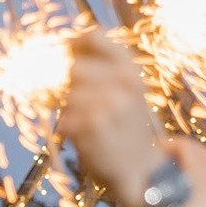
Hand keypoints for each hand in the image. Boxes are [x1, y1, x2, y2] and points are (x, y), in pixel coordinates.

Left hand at [60, 33, 170, 203]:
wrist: (141, 169)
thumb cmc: (125, 126)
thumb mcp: (124, 89)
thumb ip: (100, 66)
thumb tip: (65, 44)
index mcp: (130, 67)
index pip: (93, 37)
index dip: (73, 46)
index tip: (68, 57)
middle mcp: (125, 80)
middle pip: (72, 68)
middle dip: (69, 86)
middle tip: (83, 104)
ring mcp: (111, 102)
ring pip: (66, 96)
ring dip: (68, 111)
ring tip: (88, 123)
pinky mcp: (94, 125)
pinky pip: (64, 119)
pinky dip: (68, 130)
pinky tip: (86, 137)